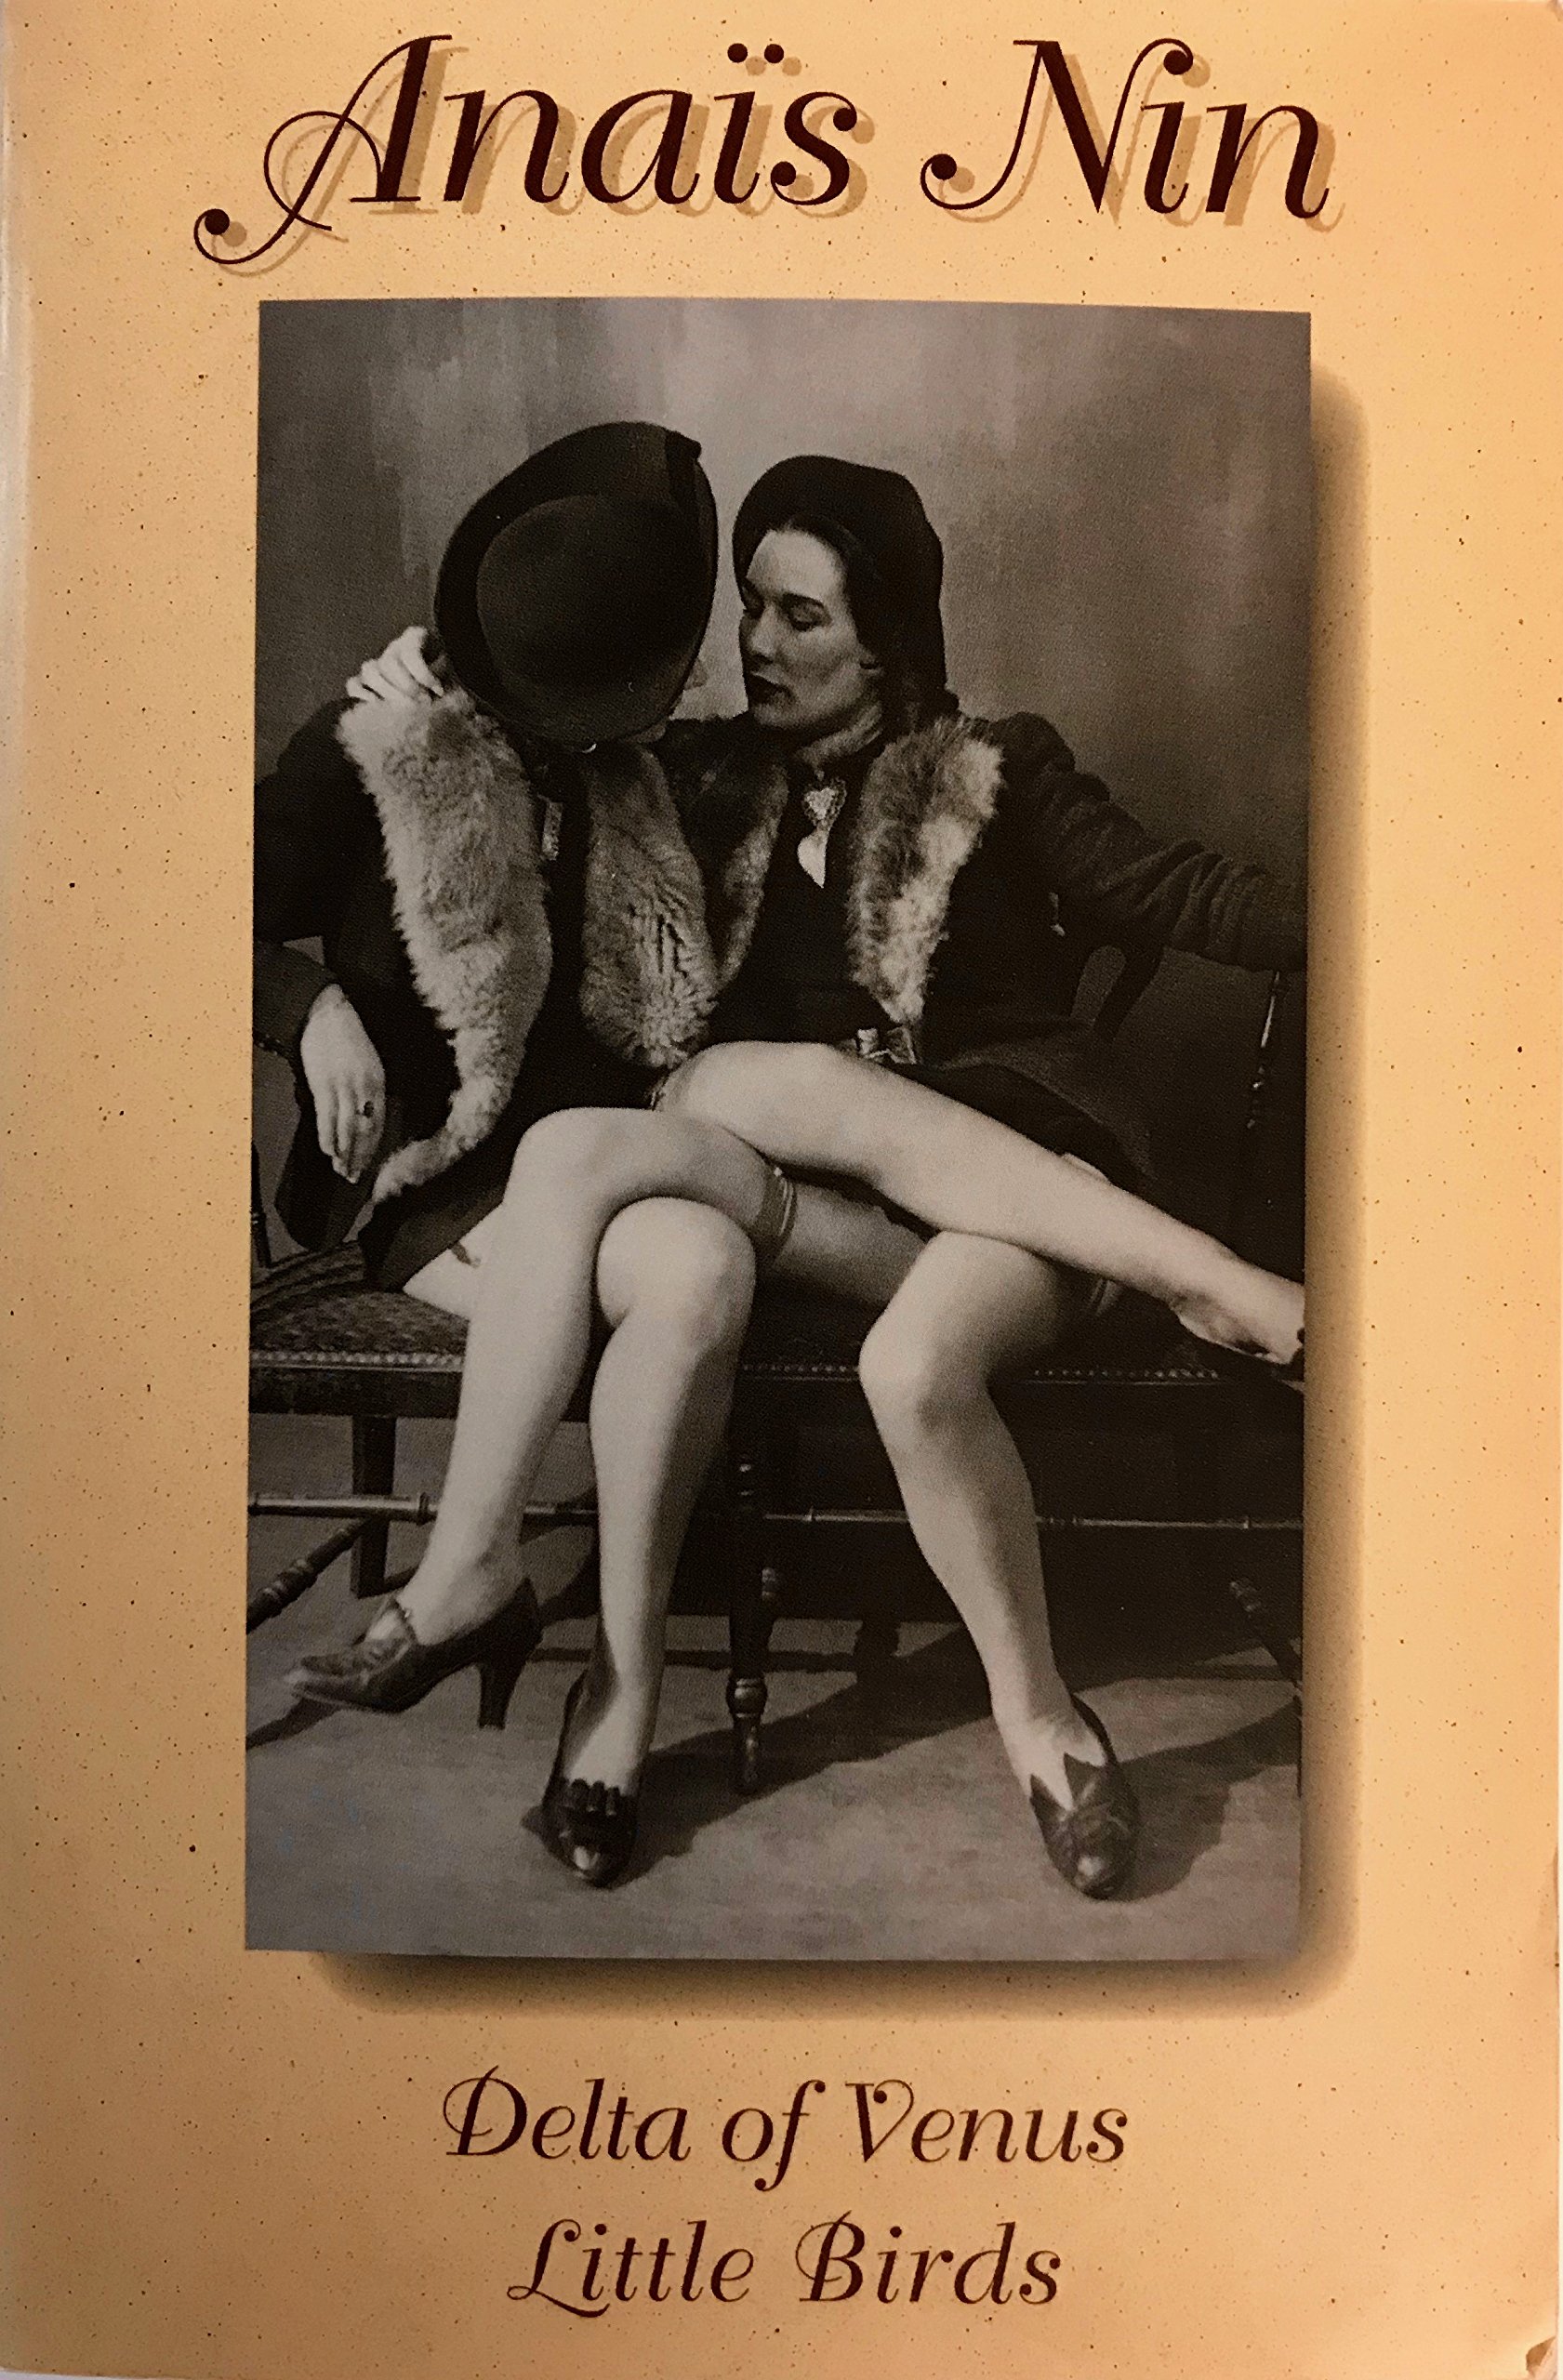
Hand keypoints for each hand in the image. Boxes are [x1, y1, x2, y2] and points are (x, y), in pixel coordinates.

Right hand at [298, 986, 385, 1182]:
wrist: (327, 1012)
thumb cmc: (346, 1038)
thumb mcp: (367, 1064)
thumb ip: (368, 1091)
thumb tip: (363, 1119)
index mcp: (378, 1081)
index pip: (379, 1123)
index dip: (373, 1148)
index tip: (369, 1166)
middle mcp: (365, 1086)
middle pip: (364, 1130)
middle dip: (360, 1157)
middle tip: (355, 1178)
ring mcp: (343, 1085)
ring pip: (347, 1128)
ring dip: (344, 1153)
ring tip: (341, 1171)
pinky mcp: (322, 1083)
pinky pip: (327, 1116)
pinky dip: (328, 1136)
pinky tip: (328, 1151)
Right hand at [345, 624, 441, 705]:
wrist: (439, 684)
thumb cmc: (448, 674)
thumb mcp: (453, 668)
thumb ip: (447, 673)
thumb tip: (440, 690)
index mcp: (415, 638)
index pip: (410, 652)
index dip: (424, 674)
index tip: (438, 691)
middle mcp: (394, 648)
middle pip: (388, 663)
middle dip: (407, 686)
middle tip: (423, 702)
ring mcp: (378, 663)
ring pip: (369, 670)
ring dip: (387, 692)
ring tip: (405, 708)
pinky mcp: (366, 682)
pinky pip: (353, 684)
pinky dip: (361, 694)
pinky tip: (377, 704)